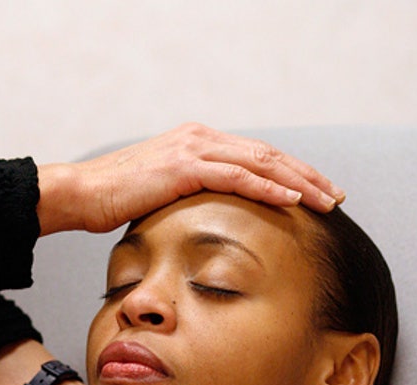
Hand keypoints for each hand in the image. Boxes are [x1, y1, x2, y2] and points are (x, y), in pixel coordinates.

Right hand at [37, 122, 344, 234]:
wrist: (81, 193)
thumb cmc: (114, 199)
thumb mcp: (159, 192)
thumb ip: (189, 193)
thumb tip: (210, 216)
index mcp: (196, 141)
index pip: (255, 154)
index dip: (290, 172)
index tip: (315, 191)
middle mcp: (199, 137)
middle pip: (267, 154)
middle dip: (306, 175)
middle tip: (335, 197)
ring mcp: (192, 149)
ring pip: (260, 162)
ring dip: (299, 183)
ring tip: (326, 201)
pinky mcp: (183, 167)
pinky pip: (237, 177)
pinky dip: (268, 188)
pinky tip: (292, 200)